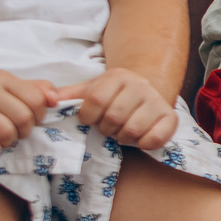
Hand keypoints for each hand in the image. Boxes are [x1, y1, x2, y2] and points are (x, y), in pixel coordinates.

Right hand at [0, 70, 55, 154]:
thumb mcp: (10, 91)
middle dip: (23, 131)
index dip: (38, 115)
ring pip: (6, 133)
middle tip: (12, 131)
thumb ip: (37, 91)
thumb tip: (56, 98)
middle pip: (23, 118)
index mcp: (0, 78)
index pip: (37, 100)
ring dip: (7, 142)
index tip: (27, 118)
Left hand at [54, 68, 178, 150]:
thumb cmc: (115, 93)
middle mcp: (140, 85)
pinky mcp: (171, 117)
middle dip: (105, 128)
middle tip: (107, 128)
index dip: (87, 115)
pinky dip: (143, 144)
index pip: (95, 99)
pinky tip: (139, 140)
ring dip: (122, 137)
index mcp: (118, 76)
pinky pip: (155, 138)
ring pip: (132, 129)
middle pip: (113, 116)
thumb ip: (71, 95)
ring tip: (121, 133)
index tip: (89, 119)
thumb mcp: (93, 88)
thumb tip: (50, 99)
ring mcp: (157, 101)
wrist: (149, 86)